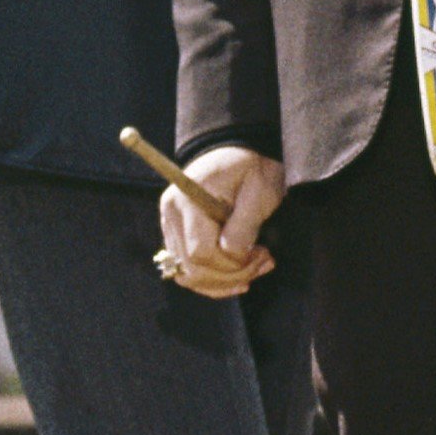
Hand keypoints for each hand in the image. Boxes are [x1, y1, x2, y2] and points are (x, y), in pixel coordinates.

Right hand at [158, 147, 283, 299]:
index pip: (200, 252)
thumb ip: (245, 224)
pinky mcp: (177, 235)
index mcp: (188, 200)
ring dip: (224, 281)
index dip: (232, 263)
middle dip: (232, 275)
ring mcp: (170, 226)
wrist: (239, 153)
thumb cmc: (252, 168)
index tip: (262, 254)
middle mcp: (171, 215)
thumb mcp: (260, 190)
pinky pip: (188, 269)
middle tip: (265, 262)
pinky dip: (214, 279)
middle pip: (192, 268)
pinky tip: (239, 277)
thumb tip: (233, 255)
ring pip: (188, 275)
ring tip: (256, 268)